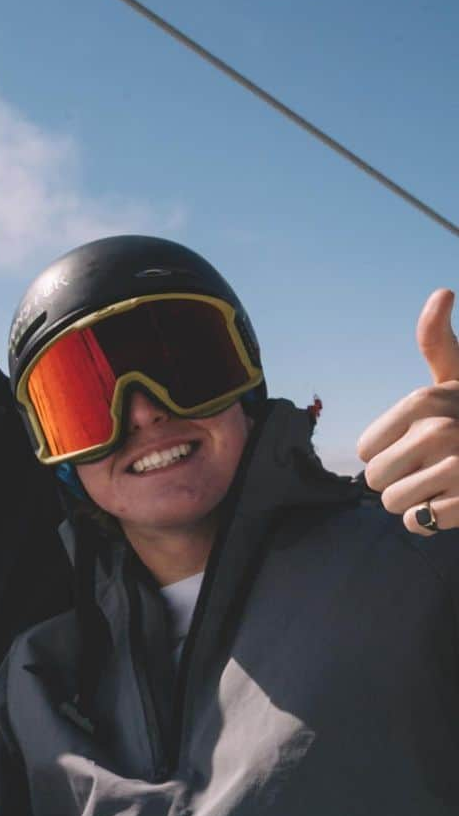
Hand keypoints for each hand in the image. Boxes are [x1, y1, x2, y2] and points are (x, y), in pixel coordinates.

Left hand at [357, 288, 458, 533]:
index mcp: (424, 401)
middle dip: (398, 480)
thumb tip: (443, 293)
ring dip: (414, 501)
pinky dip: (432, 521)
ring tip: (443, 483)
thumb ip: (438, 341)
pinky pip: (418, 523)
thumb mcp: (458, 376)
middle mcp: (440, 431)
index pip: (365, 450)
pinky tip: (454, 502)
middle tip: (432, 467)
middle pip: (374, 479)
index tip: (419, 444)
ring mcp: (457, 469)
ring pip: (393, 504)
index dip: (388, 453)